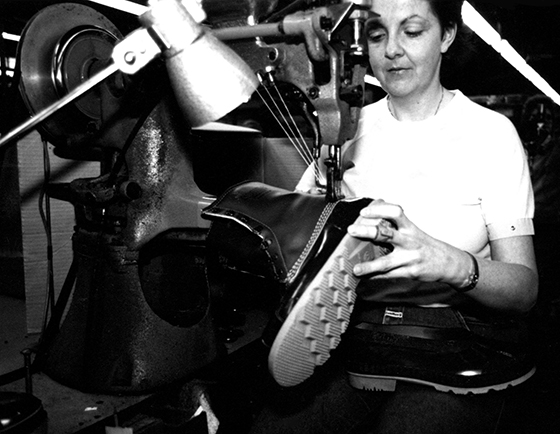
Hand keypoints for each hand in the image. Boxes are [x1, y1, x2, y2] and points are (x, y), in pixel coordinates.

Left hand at [347, 199, 467, 286]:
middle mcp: (409, 241)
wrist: (449, 263)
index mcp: (409, 227)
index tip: (364, 212)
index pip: (395, 212)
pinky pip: (389, 275)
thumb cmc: (426, 245)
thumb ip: (395, 226)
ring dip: (369, 266)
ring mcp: (409, 258)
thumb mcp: (413, 231)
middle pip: (386, 233)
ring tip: (356, 269)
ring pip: (386, 262)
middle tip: (352, 231)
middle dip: (367, 231)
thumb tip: (372, 218)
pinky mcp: (409, 272)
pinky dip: (376, 277)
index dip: (378, 209)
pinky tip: (365, 278)